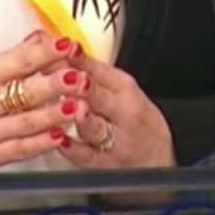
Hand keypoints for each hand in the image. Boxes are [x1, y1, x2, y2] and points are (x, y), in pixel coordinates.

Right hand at [0, 31, 88, 175]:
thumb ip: (7, 59)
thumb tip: (39, 40)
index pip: (17, 61)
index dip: (46, 52)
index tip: (68, 45)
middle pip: (27, 91)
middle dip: (58, 83)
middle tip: (82, 75)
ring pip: (29, 121)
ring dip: (58, 112)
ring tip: (82, 104)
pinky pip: (21, 148)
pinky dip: (42, 142)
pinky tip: (60, 135)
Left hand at [58, 52, 175, 169]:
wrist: (154, 163)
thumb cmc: (135, 123)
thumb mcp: (122, 91)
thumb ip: (92, 72)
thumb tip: (60, 51)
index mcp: (125, 90)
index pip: (101, 71)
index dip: (79, 60)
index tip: (63, 49)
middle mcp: (122, 115)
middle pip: (101, 98)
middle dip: (85, 86)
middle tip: (70, 75)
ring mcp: (113, 142)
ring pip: (96, 128)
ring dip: (84, 117)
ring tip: (73, 108)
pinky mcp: (101, 166)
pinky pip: (86, 156)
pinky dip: (72, 148)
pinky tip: (60, 140)